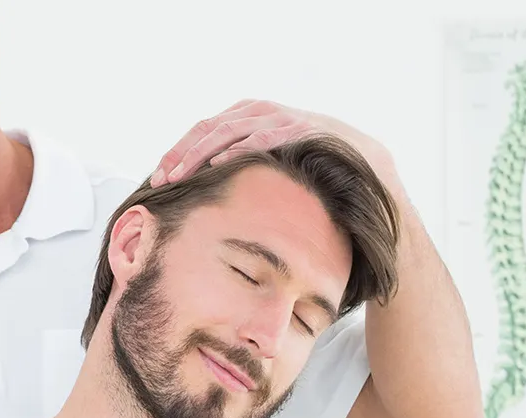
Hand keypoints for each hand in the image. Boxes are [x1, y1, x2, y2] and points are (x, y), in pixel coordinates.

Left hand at [149, 100, 400, 196]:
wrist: (369, 174)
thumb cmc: (313, 178)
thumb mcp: (268, 172)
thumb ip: (239, 172)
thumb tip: (199, 195)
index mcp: (252, 118)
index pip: (204, 129)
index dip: (177, 152)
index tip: (156, 179)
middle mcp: (266, 112)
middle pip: (211, 127)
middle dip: (182, 154)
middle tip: (160, 180)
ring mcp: (287, 118)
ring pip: (233, 129)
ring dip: (203, 152)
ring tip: (180, 175)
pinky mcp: (307, 130)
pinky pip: (269, 136)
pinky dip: (244, 146)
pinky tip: (222, 161)